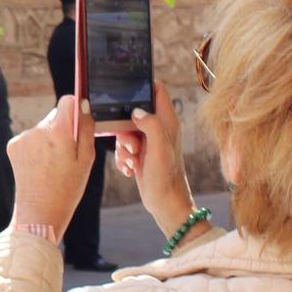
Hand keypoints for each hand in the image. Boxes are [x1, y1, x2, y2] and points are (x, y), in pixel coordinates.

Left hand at [8, 95, 95, 237]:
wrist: (39, 213)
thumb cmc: (67, 189)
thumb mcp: (87, 160)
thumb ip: (86, 129)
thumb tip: (84, 105)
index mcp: (58, 132)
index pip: (68, 101)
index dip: (76, 109)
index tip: (80, 122)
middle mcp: (38, 130)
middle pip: (56, 115)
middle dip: (64, 128)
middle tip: (69, 154)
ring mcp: (23, 137)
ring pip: (43, 128)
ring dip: (50, 138)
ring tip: (54, 164)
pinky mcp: (13, 145)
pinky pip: (31, 137)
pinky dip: (37, 147)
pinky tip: (41, 166)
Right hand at [114, 82, 194, 237]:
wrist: (165, 204)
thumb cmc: (166, 178)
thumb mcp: (159, 149)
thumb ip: (151, 125)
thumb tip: (137, 112)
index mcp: (168, 121)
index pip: (157, 90)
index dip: (142, 87)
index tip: (127, 95)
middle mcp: (159, 129)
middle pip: (133, 112)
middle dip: (124, 127)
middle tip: (132, 145)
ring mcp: (149, 142)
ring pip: (125, 131)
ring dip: (123, 147)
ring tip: (133, 161)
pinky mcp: (141, 155)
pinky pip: (124, 148)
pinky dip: (123, 158)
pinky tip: (131, 169)